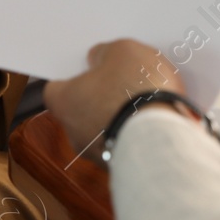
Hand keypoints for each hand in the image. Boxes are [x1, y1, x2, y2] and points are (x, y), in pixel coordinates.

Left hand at [45, 40, 187, 163]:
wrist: (162, 139)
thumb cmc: (134, 92)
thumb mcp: (122, 51)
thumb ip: (106, 52)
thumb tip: (100, 57)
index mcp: (63, 102)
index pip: (57, 87)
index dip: (76, 75)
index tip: (92, 66)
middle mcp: (74, 134)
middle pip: (83, 109)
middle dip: (102, 97)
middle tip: (125, 80)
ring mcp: (99, 155)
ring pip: (108, 130)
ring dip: (123, 117)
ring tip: (150, 101)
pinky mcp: (125, 169)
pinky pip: (129, 146)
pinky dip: (139, 135)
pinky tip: (160, 121)